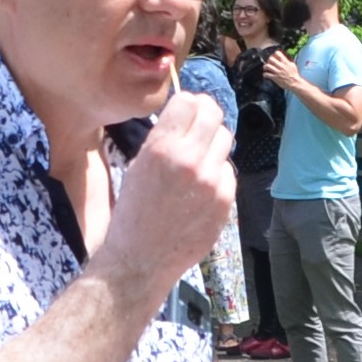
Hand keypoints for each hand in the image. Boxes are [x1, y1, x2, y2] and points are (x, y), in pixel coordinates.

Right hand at [100, 91, 234, 290]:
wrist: (140, 260)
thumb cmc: (133, 213)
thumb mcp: (137, 166)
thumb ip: (164, 138)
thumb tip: (187, 115)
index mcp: (161, 147)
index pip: (189, 101)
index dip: (188, 104)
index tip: (187, 111)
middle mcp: (189, 159)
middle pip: (214, 115)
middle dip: (205, 117)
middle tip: (199, 128)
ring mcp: (211, 181)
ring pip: (225, 140)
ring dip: (213, 144)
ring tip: (198, 160)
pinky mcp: (225, 201)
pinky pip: (228, 171)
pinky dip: (218, 173)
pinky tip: (201, 188)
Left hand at [260, 49, 303, 92]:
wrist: (294, 83)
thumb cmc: (294, 75)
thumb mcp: (292, 65)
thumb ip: (287, 61)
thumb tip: (283, 58)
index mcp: (285, 62)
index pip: (278, 53)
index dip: (274, 54)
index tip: (274, 57)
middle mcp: (281, 66)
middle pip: (271, 59)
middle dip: (268, 60)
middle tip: (269, 63)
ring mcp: (277, 72)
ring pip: (267, 66)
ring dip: (265, 67)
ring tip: (266, 68)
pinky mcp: (275, 77)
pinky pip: (266, 74)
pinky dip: (265, 74)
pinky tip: (266, 75)